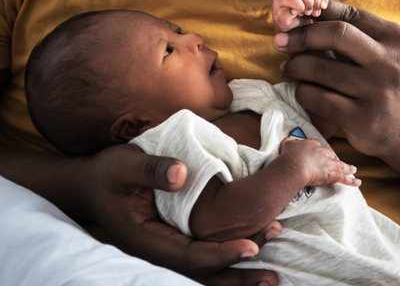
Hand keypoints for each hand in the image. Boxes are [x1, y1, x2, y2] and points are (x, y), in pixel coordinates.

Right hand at [82, 144, 280, 285]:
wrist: (88, 186)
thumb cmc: (106, 174)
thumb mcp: (123, 165)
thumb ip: (151, 170)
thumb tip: (181, 175)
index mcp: (144, 240)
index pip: (188, 255)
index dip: (221, 254)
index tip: (251, 248)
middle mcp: (157, 253)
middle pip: (201, 273)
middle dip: (236, 275)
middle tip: (270, 276)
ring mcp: (165, 253)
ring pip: (203, 273)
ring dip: (235, 277)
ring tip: (270, 279)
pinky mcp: (174, 245)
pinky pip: (202, 262)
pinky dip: (226, 265)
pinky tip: (252, 260)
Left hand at [273, 0, 328, 31]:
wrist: (292, 24)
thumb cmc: (286, 24)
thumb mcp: (283, 23)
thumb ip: (285, 16)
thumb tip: (293, 10)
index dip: (300, 6)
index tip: (302, 15)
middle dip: (309, 2)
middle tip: (310, 14)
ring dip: (318, 1)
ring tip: (316, 13)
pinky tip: (323, 7)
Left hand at [274, 0, 399, 161]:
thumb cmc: (397, 86)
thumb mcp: (393, 54)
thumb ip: (361, 35)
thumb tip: (311, 14)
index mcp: (397, 39)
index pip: (351, 15)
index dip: (318, 13)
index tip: (296, 18)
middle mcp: (390, 63)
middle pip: (336, 34)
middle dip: (302, 35)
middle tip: (282, 41)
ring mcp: (376, 92)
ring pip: (321, 69)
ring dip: (296, 66)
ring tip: (289, 68)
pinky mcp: (361, 118)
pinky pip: (318, 98)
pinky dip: (303, 92)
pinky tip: (302, 90)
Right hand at [279, 137, 359, 186]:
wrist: (294, 164)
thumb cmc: (289, 154)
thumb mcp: (287, 144)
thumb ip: (289, 142)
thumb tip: (288, 141)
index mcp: (312, 145)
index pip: (319, 146)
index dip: (320, 151)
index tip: (320, 153)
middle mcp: (322, 153)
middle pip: (331, 155)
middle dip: (335, 158)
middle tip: (338, 161)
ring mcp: (328, 164)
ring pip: (340, 165)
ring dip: (348, 168)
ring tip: (354, 169)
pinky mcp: (331, 174)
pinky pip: (343, 178)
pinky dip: (351, 181)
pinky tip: (358, 182)